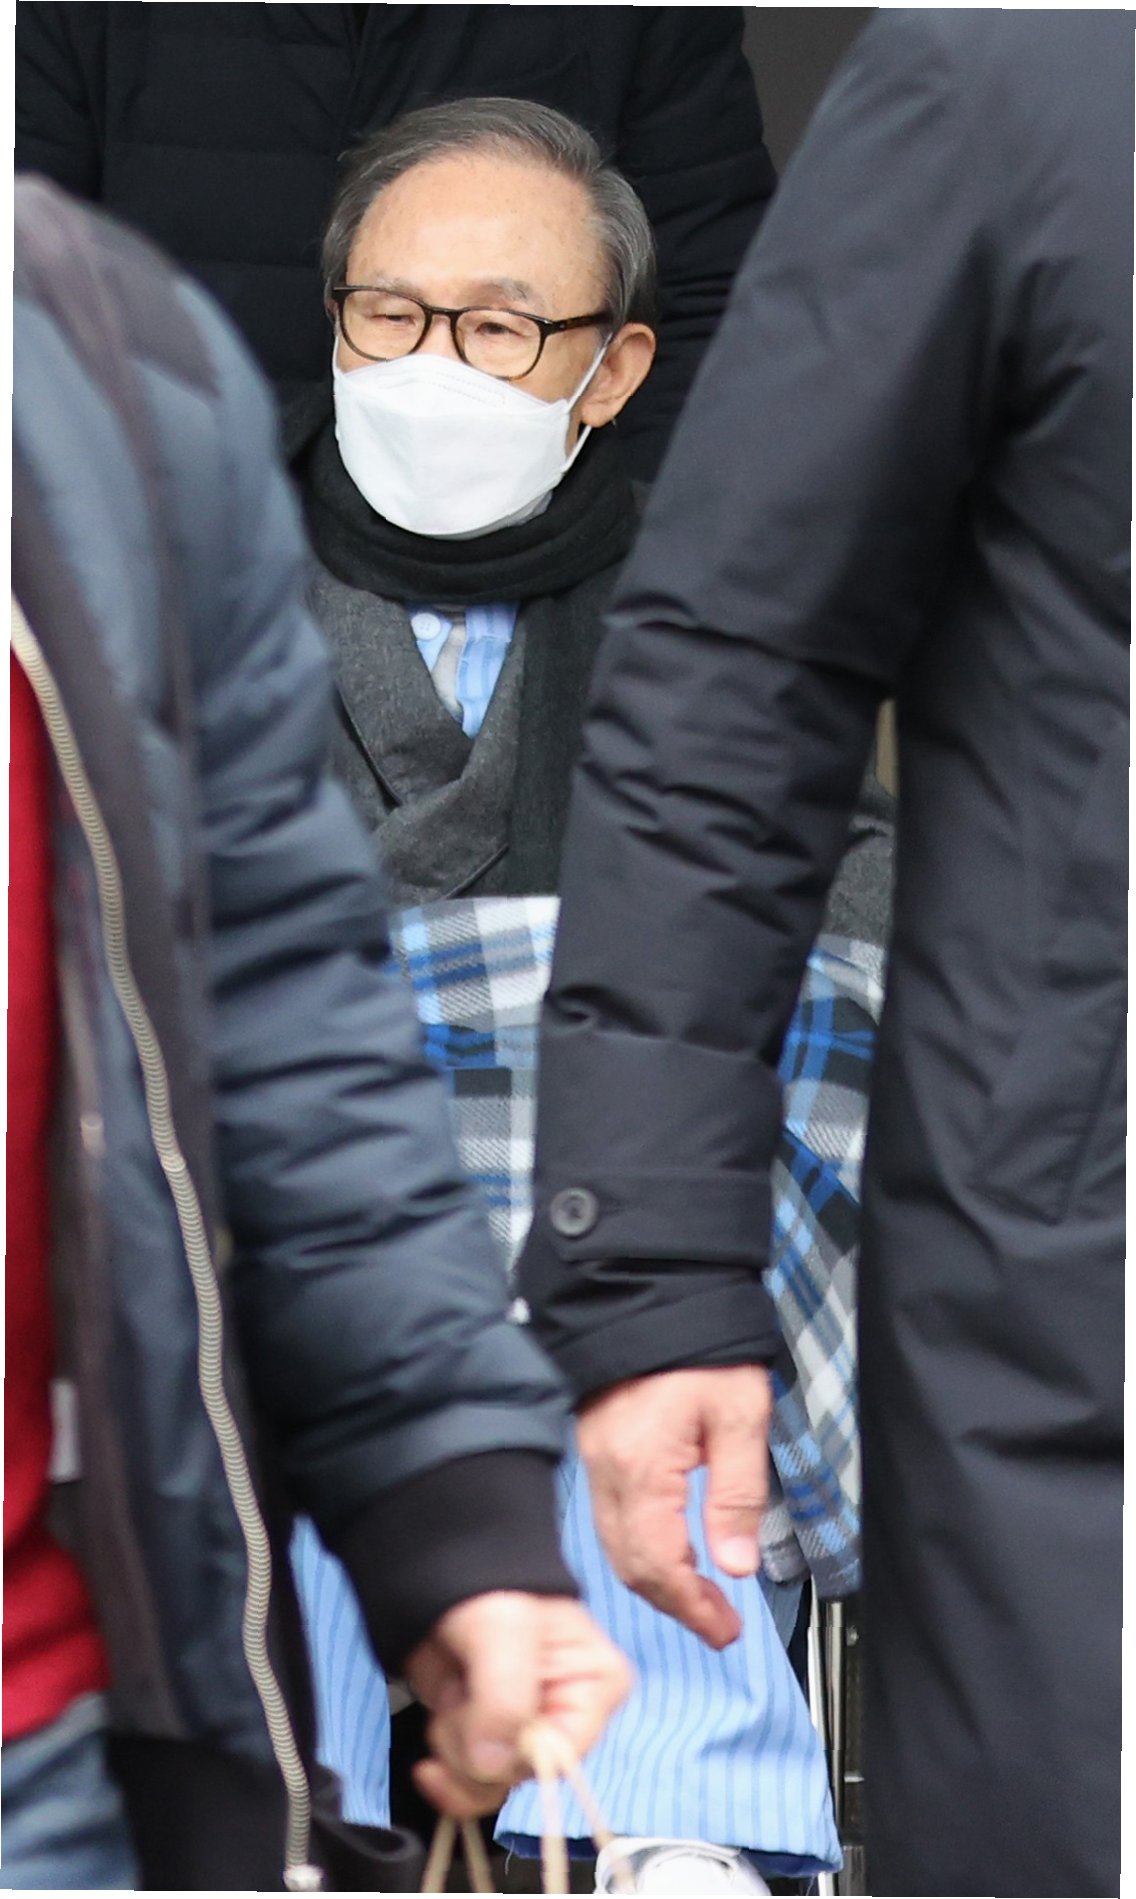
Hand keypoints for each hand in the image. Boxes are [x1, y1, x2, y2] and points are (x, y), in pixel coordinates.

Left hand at [406, 1592, 630, 1816]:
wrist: (439, 1572)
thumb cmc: (489, 1587)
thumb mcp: (504, 1629)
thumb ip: (505, 1696)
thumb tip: (491, 1765)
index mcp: (596, 1686)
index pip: (565, 1754)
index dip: (519, 1752)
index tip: (485, 1723)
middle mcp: (568, 1716)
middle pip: (525, 1774)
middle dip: (480, 1746)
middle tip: (463, 1693)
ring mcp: (525, 1732)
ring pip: (494, 1785)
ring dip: (457, 1752)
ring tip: (453, 1695)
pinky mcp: (490, 1740)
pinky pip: (472, 1787)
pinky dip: (446, 1773)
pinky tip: (433, 1747)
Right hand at [576, 1366, 771, 1648]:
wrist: (654, 1289)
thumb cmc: (702, 1345)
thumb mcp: (741, 1416)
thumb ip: (738, 1495)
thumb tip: (736, 1564)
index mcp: (641, 1466)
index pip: (658, 1564)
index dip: (692, 1608)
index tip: (725, 1630)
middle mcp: (606, 1468)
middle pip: (630, 1564)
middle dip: (674, 1603)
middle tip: (718, 1623)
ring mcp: (594, 1456)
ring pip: (615, 1544)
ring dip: (656, 1578)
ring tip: (702, 1595)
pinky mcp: (595, 1445)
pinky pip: (610, 1514)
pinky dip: (640, 1545)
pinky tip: (674, 1547)